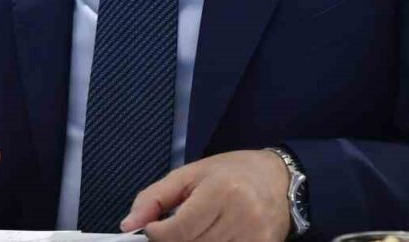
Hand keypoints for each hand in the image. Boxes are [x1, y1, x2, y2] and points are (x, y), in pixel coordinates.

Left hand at [120, 150, 291, 241]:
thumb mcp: (191, 174)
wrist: (280, 180)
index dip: (157, 234)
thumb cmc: (232, 172)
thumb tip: (128, 225)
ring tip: (196, 232)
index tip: (156, 228)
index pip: (177, 231)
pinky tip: (209, 238)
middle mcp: (239, 218)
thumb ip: (155, 198)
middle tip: (177, 230)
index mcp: (219, 192)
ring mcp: (252, 240)